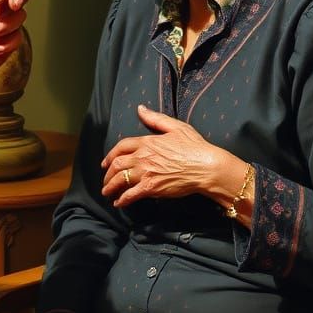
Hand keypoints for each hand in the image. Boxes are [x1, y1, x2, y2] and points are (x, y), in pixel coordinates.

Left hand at [101, 103, 233, 207]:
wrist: (206, 167)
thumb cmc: (195, 147)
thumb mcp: (176, 127)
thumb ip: (155, 119)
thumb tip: (140, 109)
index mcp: (147, 142)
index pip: (121, 147)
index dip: (111, 155)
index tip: (106, 162)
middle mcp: (142, 157)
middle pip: (117, 164)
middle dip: (108, 173)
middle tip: (105, 180)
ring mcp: (145, 173)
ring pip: (120, 180)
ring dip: (110, 187)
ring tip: (107, 192)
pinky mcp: (151, 187)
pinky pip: (130, 194)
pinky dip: (122, 199)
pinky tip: (118, 203)